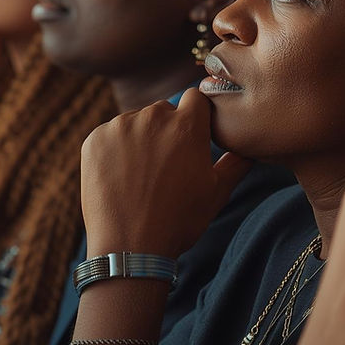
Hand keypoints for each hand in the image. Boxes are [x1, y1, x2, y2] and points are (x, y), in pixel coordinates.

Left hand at [80, 89, 250, 258]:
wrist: (130, 247)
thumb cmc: (179, 220)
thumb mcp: (217, 191)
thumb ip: (236, 161)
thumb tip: (251, 146)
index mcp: (187, 125)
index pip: (196, 97)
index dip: (196, 115)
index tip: (193, 135)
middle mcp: (152, 117)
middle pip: (164, 110)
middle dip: (168, 130)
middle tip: (167, 165)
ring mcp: (119, 126)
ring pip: (136, 122)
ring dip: (140, 139)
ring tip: (142, 176)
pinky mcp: (94, 140)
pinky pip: (110, 135)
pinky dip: (115, 150)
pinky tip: (121, 177)